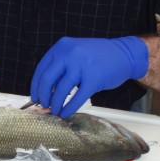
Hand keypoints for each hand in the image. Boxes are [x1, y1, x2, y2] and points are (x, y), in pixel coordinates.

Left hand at [31, 36, 148, 117]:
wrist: (125, 54)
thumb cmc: (97, 56)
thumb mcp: (74, 52)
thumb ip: (60, 65)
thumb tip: (44, 88)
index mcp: (62, 47)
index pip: (41, 69)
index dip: (36, 85)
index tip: (34, 96)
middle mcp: (70, 53)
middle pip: (48, 79)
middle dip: (43, 95)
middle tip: (44, 105)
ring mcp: (82, 65)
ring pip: (62, 89)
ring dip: (56, 103)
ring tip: (54, 111)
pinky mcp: (94, 78)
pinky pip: (77, 97)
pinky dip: (69, 108)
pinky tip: (65, 113)